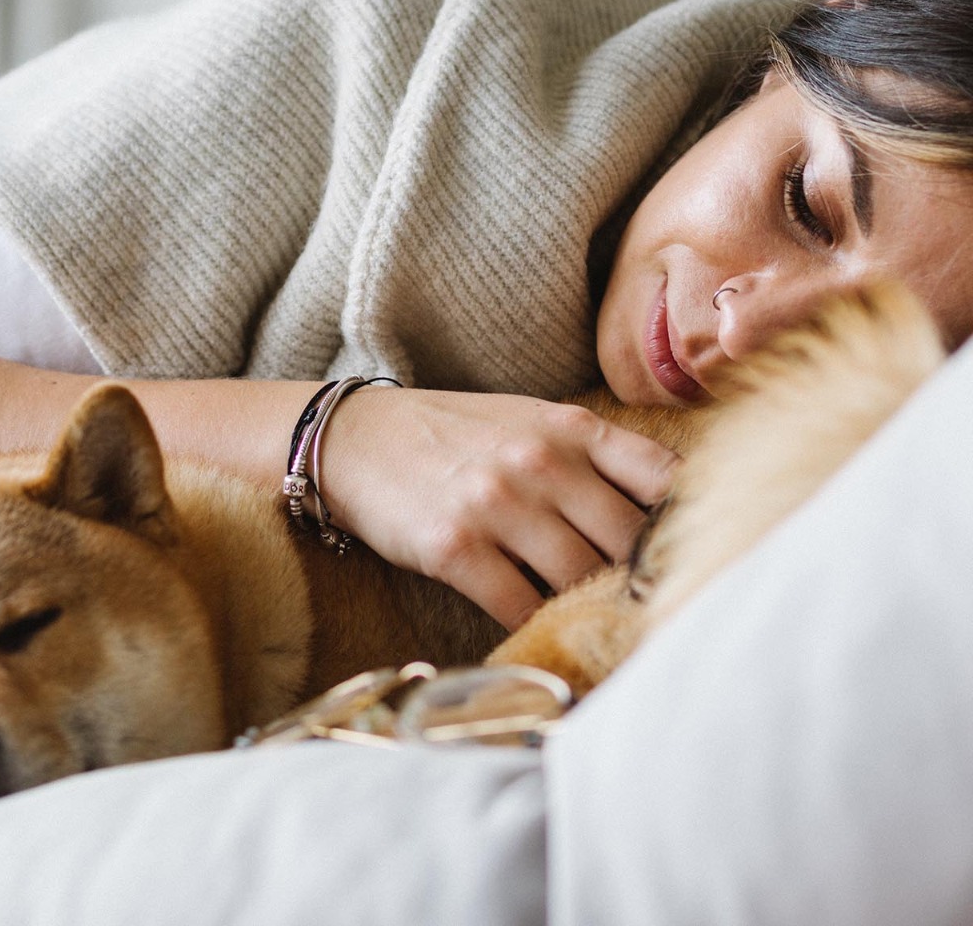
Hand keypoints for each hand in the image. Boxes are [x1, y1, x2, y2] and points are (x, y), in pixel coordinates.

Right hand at [322, 387, 680, 630]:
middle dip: (644, 583)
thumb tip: (662, 515)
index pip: (665, 479)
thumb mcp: (529, 422)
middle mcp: (541, 463)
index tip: (700, 559)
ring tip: (604, 631)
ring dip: (593, 610)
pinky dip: (539, 628)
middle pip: (629, 542)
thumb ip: (593, 458)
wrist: (356, 438)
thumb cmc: (453, 434)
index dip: (693, 525)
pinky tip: (544, 633)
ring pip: (580, 579)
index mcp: (571, 429)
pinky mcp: (456, 549)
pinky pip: (521, 607)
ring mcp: (498, 505)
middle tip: (656, 615)